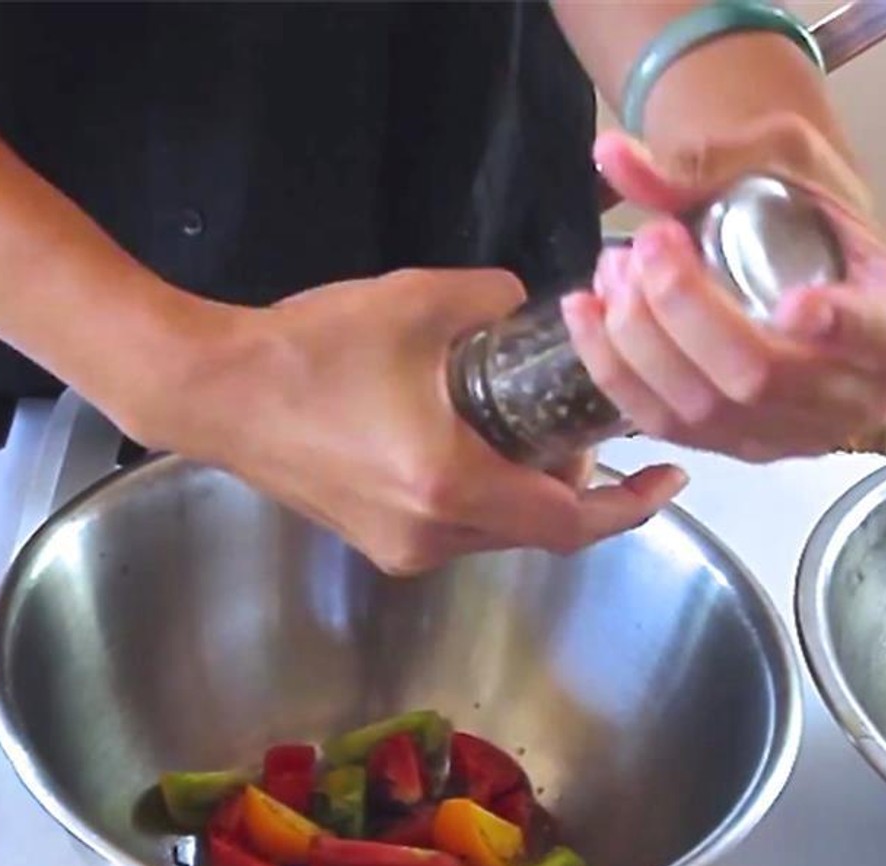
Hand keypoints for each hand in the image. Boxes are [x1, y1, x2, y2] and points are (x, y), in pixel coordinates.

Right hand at [190, 268, 687, 575]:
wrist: (213, 391)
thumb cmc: (310, 349)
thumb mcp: (421, 299)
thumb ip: (496, 298)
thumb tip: (521, 307)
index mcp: (451, 487)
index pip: (569, 522)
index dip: (631, 506)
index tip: (672, 478)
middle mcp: (429, 536)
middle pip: (535, 530)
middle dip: (575, 488)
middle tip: (585, 428)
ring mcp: (396, 546)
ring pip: (493, 531)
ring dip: (526, 491)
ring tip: (531, 428)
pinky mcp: (369, 538)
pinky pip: (451, 526)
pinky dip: (482, 494)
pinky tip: (470, 442)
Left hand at [563, 113, 885, 461]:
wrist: (792, 256)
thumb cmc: (801, 209)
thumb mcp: (773, 165)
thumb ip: (702, 164)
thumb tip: (609, 152)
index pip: (884, 332)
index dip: (843, 326)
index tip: (797, 305)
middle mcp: (856, 393)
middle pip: (761, 374)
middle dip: (686, 309)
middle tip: (646, 243)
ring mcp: (791, 434)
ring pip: (704, 408)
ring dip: (639, 340)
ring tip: (611, 270)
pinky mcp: (732, 449)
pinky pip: (664, 425)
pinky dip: (614, 368)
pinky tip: (584, 314)